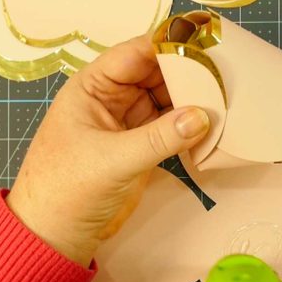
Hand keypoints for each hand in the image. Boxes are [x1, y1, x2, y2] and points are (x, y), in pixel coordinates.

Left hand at [7, 36, 209, 265]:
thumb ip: (158, 138)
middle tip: (226, 78)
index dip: (169, 47)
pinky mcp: (140, 147)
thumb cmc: (68, 189)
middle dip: (188, 74)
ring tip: (226, 101)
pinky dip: (189, 127)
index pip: (136, 54)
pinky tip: (212, 127)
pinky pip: (170, 127)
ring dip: (192, 101)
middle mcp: (112, 98)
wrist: (55, 234)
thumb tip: (203, 117)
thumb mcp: (113, 160)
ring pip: (167, 100)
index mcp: (93, 87)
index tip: (206, 47)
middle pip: (157, 74)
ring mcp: (128, 123)